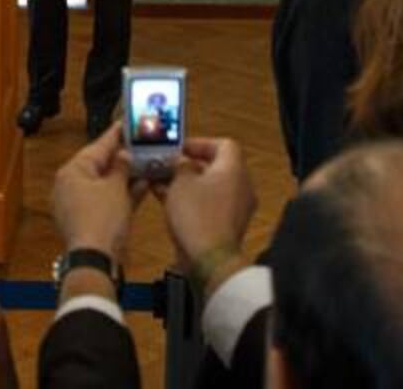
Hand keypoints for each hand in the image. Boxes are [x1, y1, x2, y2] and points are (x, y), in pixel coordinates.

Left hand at [51, 124, 144, 262]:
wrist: (94, 258)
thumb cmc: (101, 219)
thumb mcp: (116, 188)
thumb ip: (122, 168)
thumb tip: (124, 156)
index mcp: (73, 171)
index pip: (97, 146)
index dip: (115, 135)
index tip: (126, 124)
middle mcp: (71, 185)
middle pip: (100, 165)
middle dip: (123, 158)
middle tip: (141, 145)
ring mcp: (78, 204)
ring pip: (105, 184)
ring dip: (125, 177)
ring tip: (147, 165)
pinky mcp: (88, 220)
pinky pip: (106, 200)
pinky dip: (122, 195)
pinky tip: (141, 188)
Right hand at [158, 136, 256, 289]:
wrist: (209, 260)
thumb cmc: (198, 217)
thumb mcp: (180, 182)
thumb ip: (180, 166)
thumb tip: (181, 162)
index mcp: (234, 169)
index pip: (223, 145)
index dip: (200, 143)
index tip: (181, 148)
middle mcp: (240, 186)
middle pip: (216, 166)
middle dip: (190, 165)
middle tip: (169, 165)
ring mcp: (236, 207)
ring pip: (210, 187)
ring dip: (188, 184)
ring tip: (162, 183)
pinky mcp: (227, 225)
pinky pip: (209, 206)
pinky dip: (192, 201)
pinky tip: (167, 202)